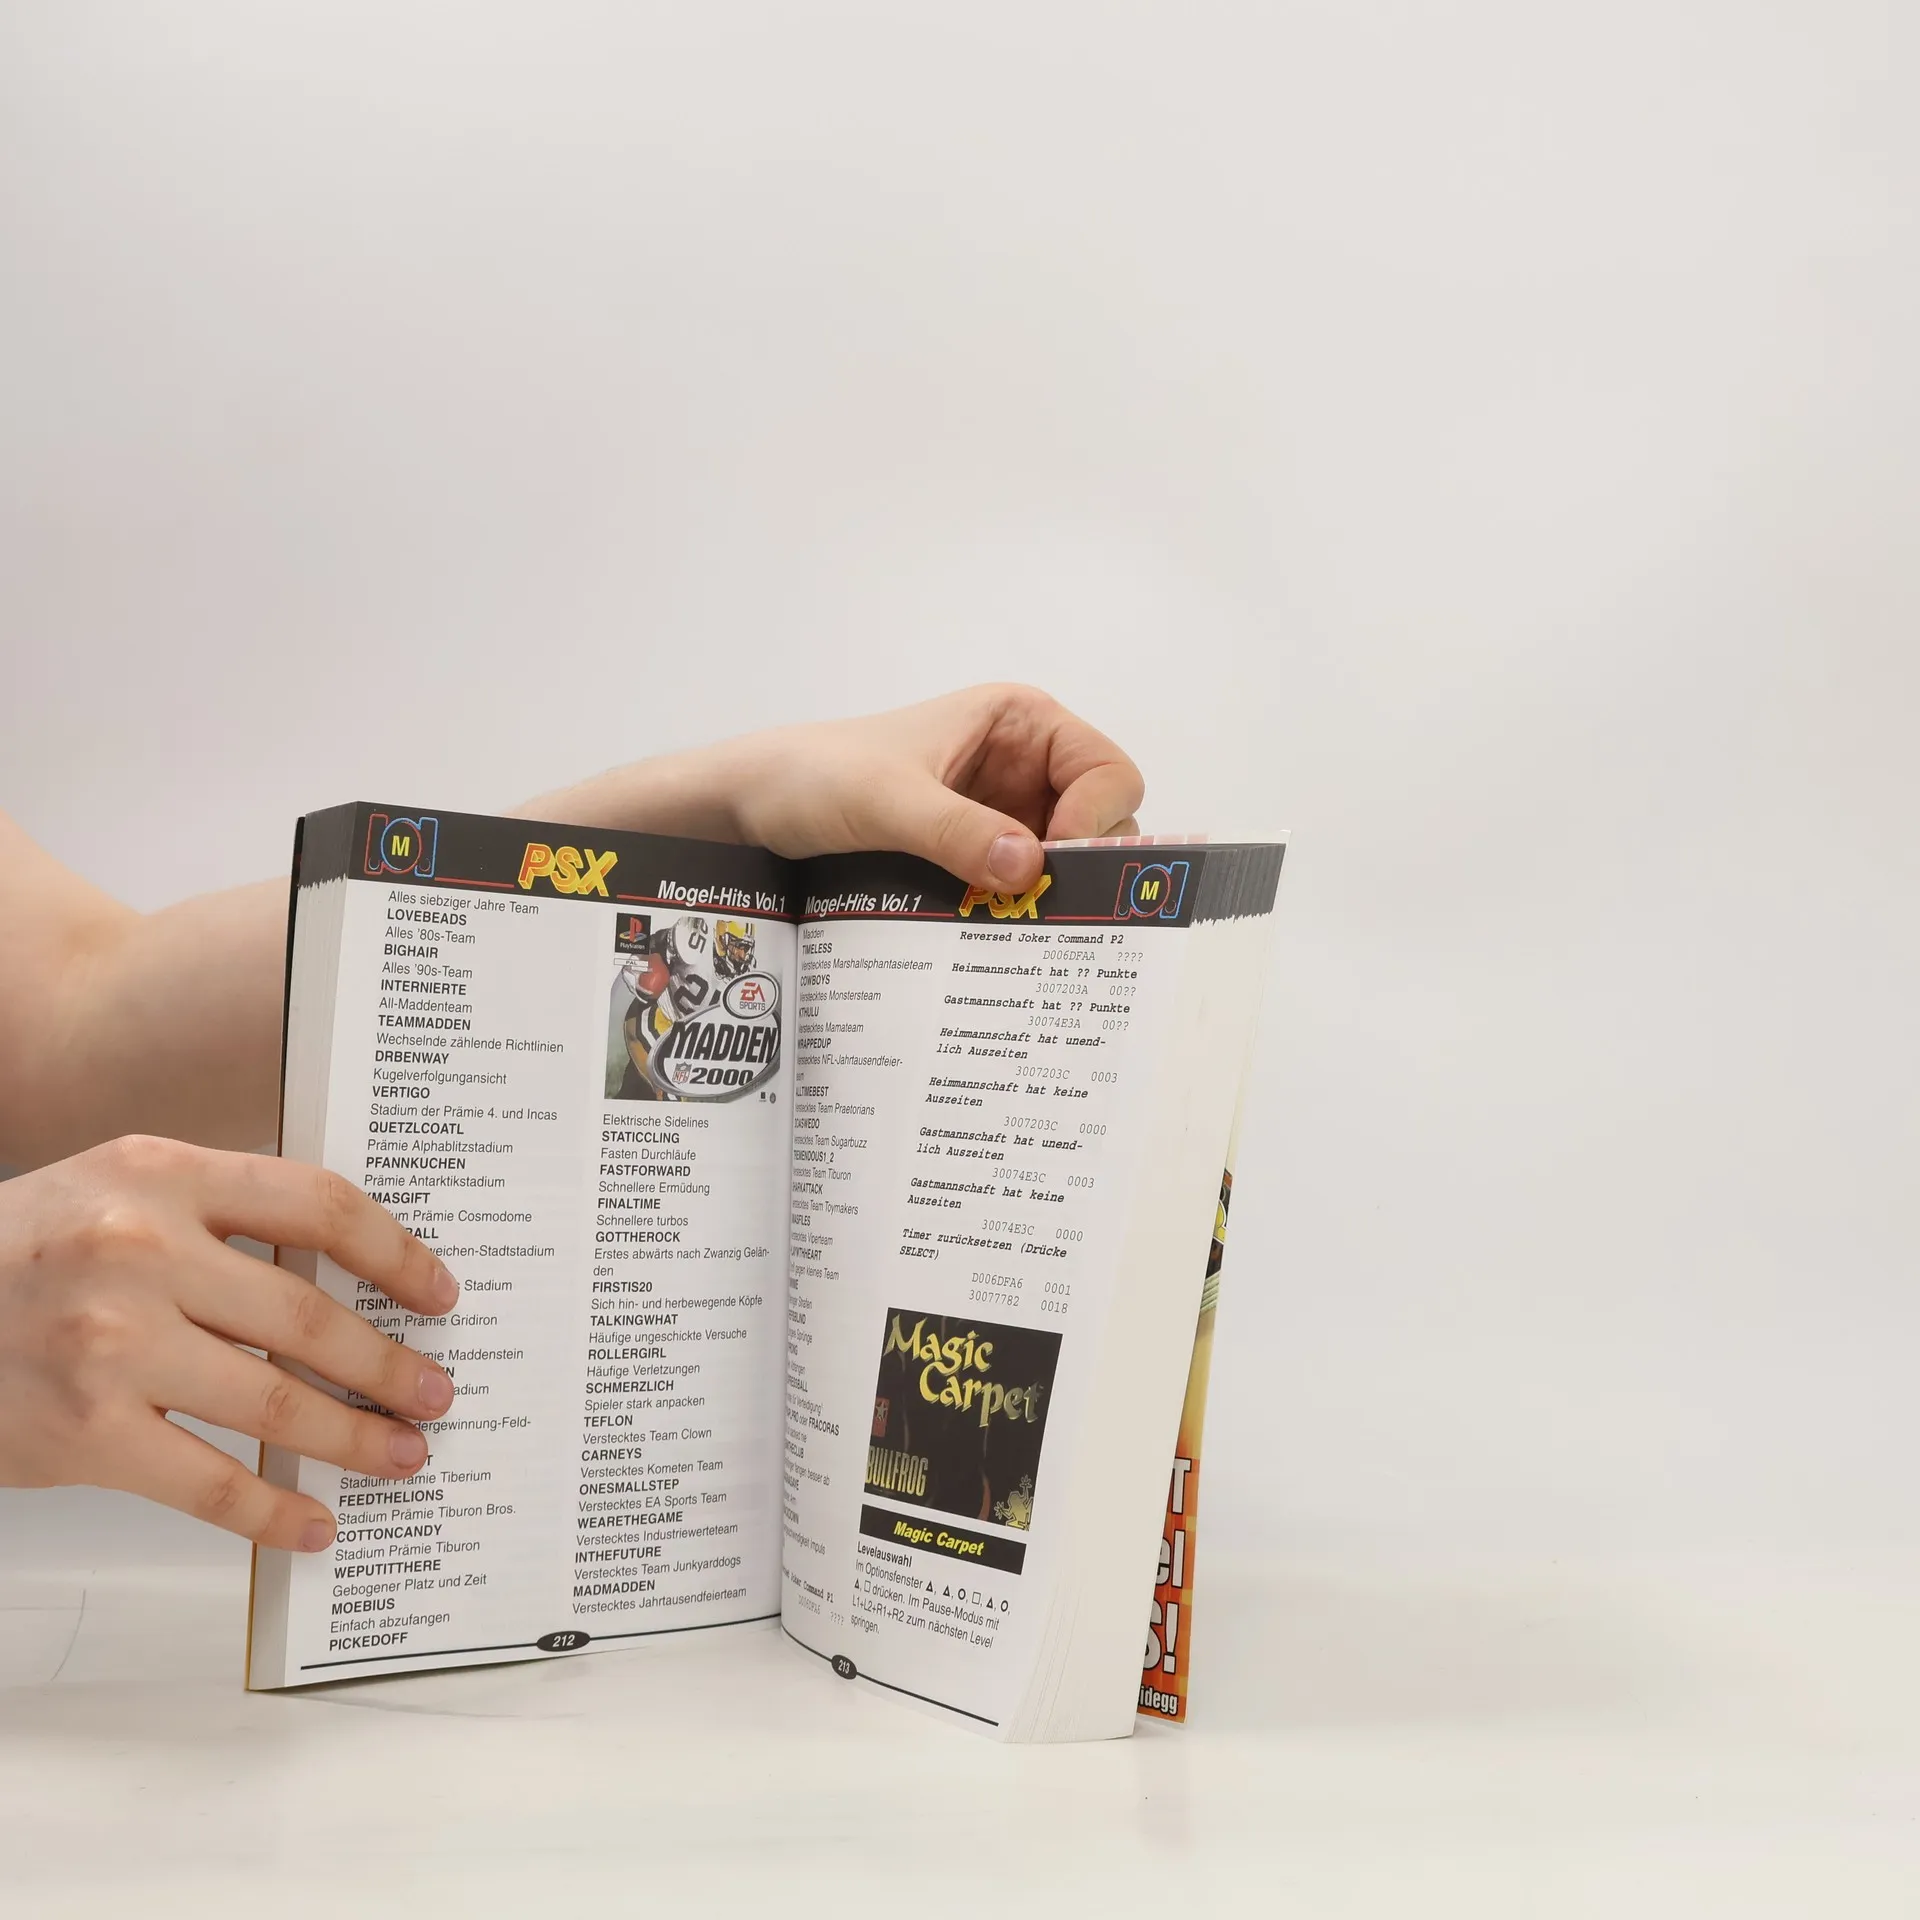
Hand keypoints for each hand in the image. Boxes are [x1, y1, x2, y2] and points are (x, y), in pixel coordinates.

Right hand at [0, 1135, 457, 1550]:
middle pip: (309, 1316)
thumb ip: (221, 1212)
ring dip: (355, 1437)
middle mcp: (140, 1250)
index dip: (396, 1254)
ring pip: (275, 1404)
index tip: (438, 1293)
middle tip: (435, 1392)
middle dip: (389, 1365)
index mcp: (163, 1173)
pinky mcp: (84, 1432)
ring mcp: (111, 1345)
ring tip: (402, 1452)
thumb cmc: (23, 1251)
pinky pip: (210, 1483)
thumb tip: (347, 1272)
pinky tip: (314, 1520)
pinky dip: (274, 1511)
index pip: (318, 1206)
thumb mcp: (120, 1188)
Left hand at [518, 683, 1144, 893]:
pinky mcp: (975, 861)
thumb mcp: (885, 799)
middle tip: (1043, 913)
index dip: (1098, 818)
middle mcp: (1023, 768)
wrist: (748, 809)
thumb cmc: (812, 776)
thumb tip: (1029, 867)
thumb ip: (955, 829)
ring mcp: (1001, 818)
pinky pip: (1019, 894)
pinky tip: (993, 942)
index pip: (1108, 771)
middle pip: (1100, 825)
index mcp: (1020, 723)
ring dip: (1047, 902)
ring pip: (1062, 868)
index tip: (1055, 862)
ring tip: (1015, 936)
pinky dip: (1015, 918)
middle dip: (1079, 869)